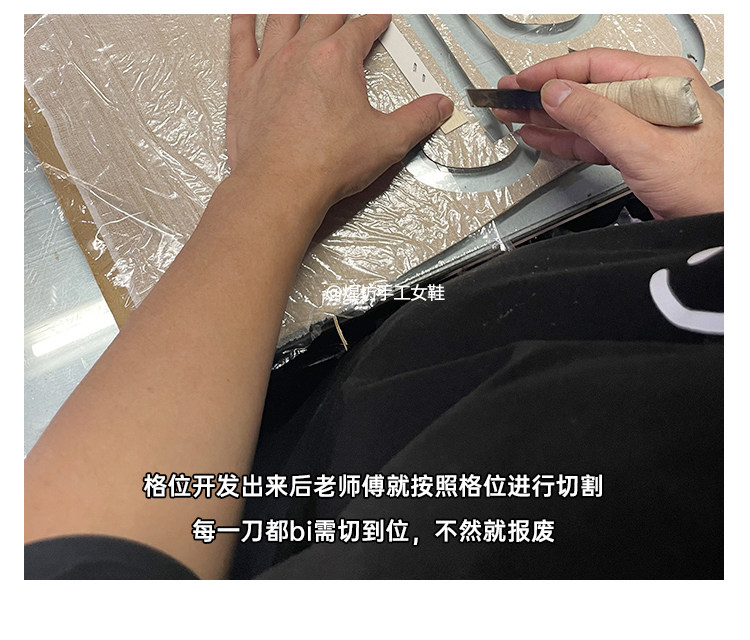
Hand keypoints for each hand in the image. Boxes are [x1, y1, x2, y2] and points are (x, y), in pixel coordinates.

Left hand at [226, 14, 453, 232]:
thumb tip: (436, 107)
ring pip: (281, 19)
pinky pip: (240, 41)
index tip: (378, 20)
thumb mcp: (387, 142)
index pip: (361, 28)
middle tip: (346, 11)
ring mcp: (269, 66)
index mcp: (336, 61)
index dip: (374, 21)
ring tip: (301, 6)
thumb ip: (417, 120)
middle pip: (322, 15)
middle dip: (339, 10)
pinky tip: (244, 14)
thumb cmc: (322, 165)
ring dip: (294, 8)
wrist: (280, 185)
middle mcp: (301, 55)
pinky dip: (242, 23)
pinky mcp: (244, 84)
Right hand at [493, 48, 723, 218]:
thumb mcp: (643, 145)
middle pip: (585, 88)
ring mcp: (643, 124)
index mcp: (660, 80)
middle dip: (543, 94)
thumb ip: (595, 116)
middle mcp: (651, 96)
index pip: (592, 65)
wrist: (726, 217)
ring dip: (548, 118)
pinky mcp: (637, 149)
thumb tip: (557, 94)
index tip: (520, 83)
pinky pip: (592, 138)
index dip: (550, 74)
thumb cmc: (712, 181)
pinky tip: (542, 136)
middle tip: (508, 97)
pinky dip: (565, 140)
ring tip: (515, 116)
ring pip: (585, 114)